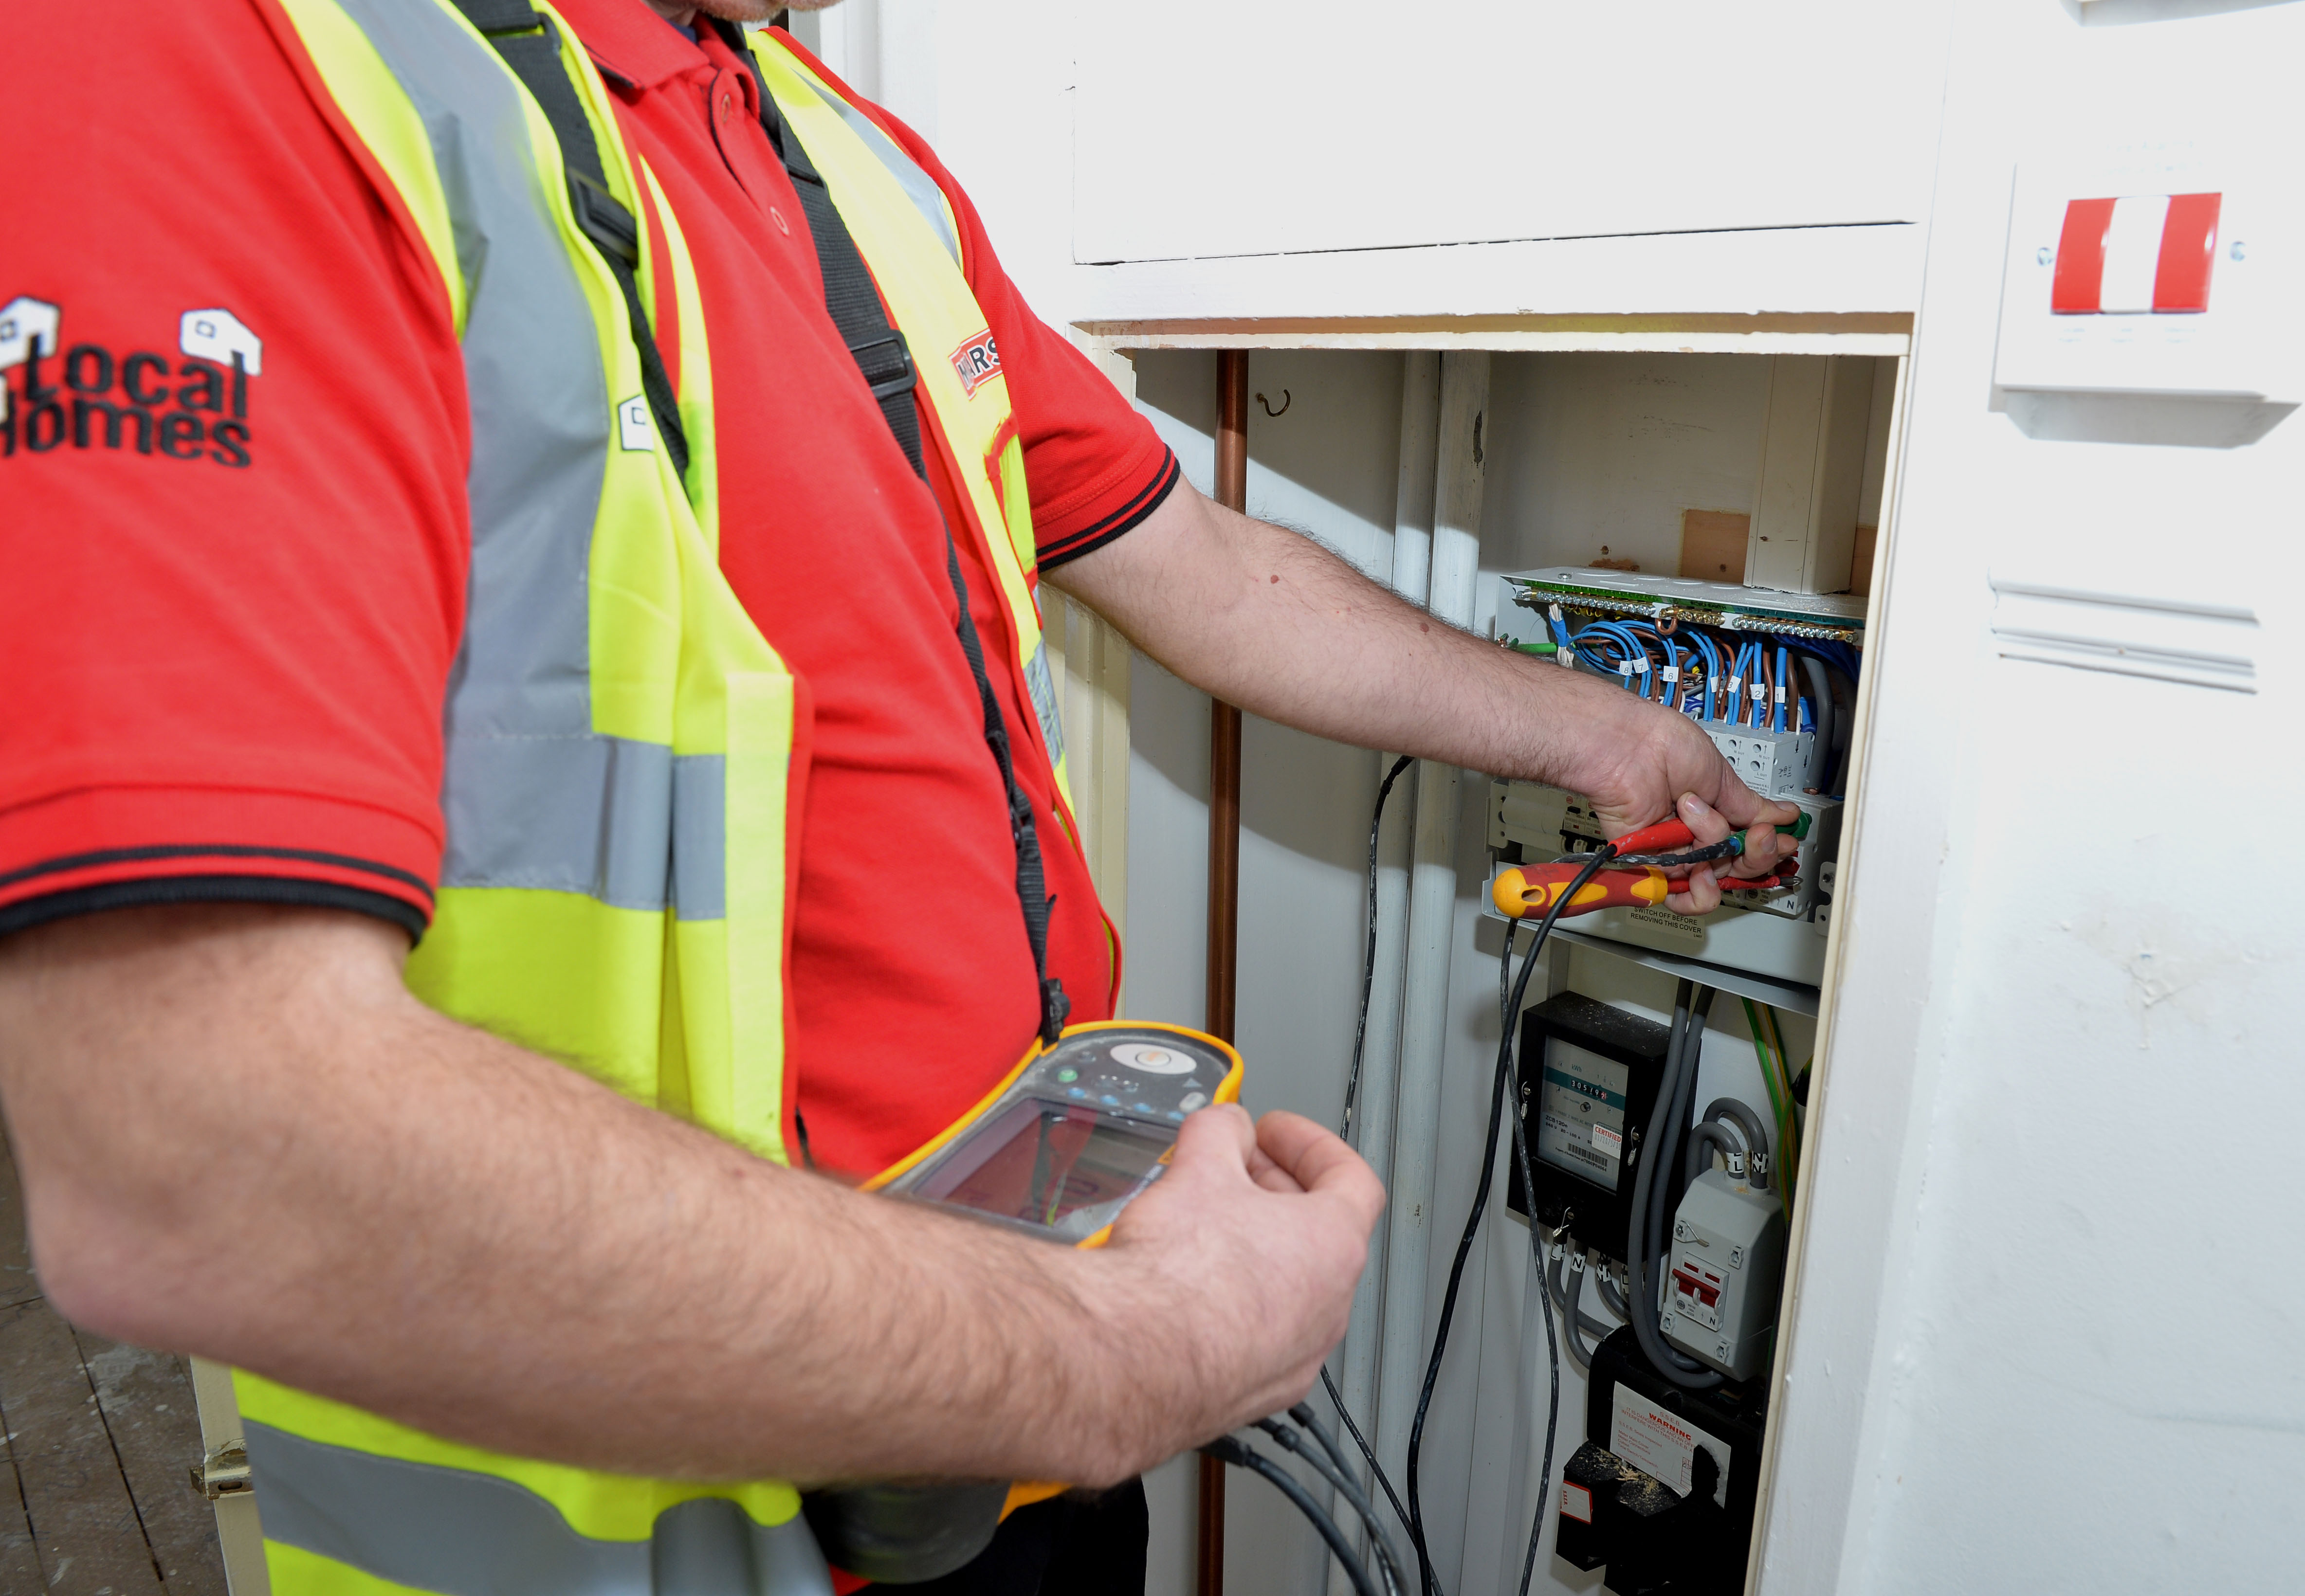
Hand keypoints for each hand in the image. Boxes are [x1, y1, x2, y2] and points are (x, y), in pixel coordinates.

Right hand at [1081, 1106, 1381, 1472]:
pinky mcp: (1253, 1391)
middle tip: (1230, 1169)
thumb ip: (1221, 1131)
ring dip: (1251, 1249)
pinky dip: (1230, 1304)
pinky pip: (1254, 1335)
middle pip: (1317, 1232)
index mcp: (1333, 1246)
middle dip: (1271, 1191)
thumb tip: (1223, 1126)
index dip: (1309, 1144)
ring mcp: (1295, 1358)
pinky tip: (1183, 1289)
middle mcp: (1329, 1310)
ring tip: (1198, 1225)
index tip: (1273, 1133)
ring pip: (1286, 1289)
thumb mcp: (1199, 1168)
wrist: (1133, 1363)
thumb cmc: (1178, 1278)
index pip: (1351, 1178)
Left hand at [1572, 696, 1802, 914]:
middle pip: (1738, 866)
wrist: (1626, 746)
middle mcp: (1695, 833)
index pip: (1748, 843)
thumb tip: (1784, 815)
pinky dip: (1699, 886)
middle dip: (1755, 852)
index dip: (1769, 846)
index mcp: (1714, 811)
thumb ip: (1751, 806)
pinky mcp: (1651, 863)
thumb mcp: (1721, 775)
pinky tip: (1698, 865)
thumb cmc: (1663, 745)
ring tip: (1693, 810)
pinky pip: (1682, 893)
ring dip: (1713, 843)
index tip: (1787, 839)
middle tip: (1758, 834)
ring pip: (1716, 874)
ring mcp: (1675, 849)